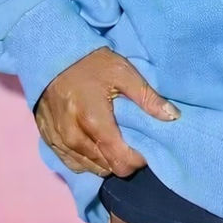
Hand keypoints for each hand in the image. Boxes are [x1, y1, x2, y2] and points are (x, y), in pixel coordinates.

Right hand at [32, 46, 180, 176]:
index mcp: (95, 122)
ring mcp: (59, 142)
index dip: (137, 160)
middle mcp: (74, 139)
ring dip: (104, 160)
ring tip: (113, 140)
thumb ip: (148, 97)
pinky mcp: (48, 141)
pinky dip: (86, 159)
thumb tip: (173, 117)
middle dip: (122, 158)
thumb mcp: (124, 72)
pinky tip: (95, 144)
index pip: (120, 161)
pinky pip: (72, 163)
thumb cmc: (92, 63)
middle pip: (106, 168)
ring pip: (89, 168)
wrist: (53, 55)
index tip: (145, 146)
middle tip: (130, 139)